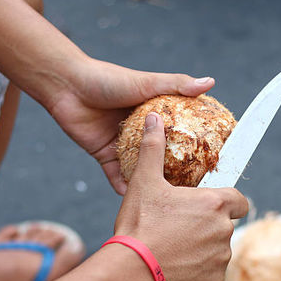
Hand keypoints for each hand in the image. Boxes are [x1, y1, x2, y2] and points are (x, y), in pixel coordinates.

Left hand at [47, 58, 214, 194]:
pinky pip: (117, 176)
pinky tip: (139, 202)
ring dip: (152, 183)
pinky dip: (126, 188)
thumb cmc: (108, 79)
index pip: (180, 131)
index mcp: (154, 114)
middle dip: (176, 171)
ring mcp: (123, 145)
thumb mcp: (147, 82)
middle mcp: (140, 131)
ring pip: (142, 169)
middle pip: (162, 155)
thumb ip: (178, 85)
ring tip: (170, 200)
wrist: (67, 86)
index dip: (194, 144)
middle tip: (194, 187)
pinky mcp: (105, 155)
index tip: (212, 158)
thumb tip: (210, 82)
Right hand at [113, 113, 247, 280]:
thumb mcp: (144, 183)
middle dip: (204, 226)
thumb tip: (154, 119)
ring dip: (199, 249)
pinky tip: (170, 267)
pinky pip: (206, 275)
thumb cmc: (138, 226)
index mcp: (214, 205)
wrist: (130, 272)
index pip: (238, 199)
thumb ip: (153, 148)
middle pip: (222, 226)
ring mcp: (219, 261)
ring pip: (215, 251)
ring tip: (170, 248)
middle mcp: (224, 233)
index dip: (224, 200)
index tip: (206, 204)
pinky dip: (193, 272)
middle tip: (176, 227)